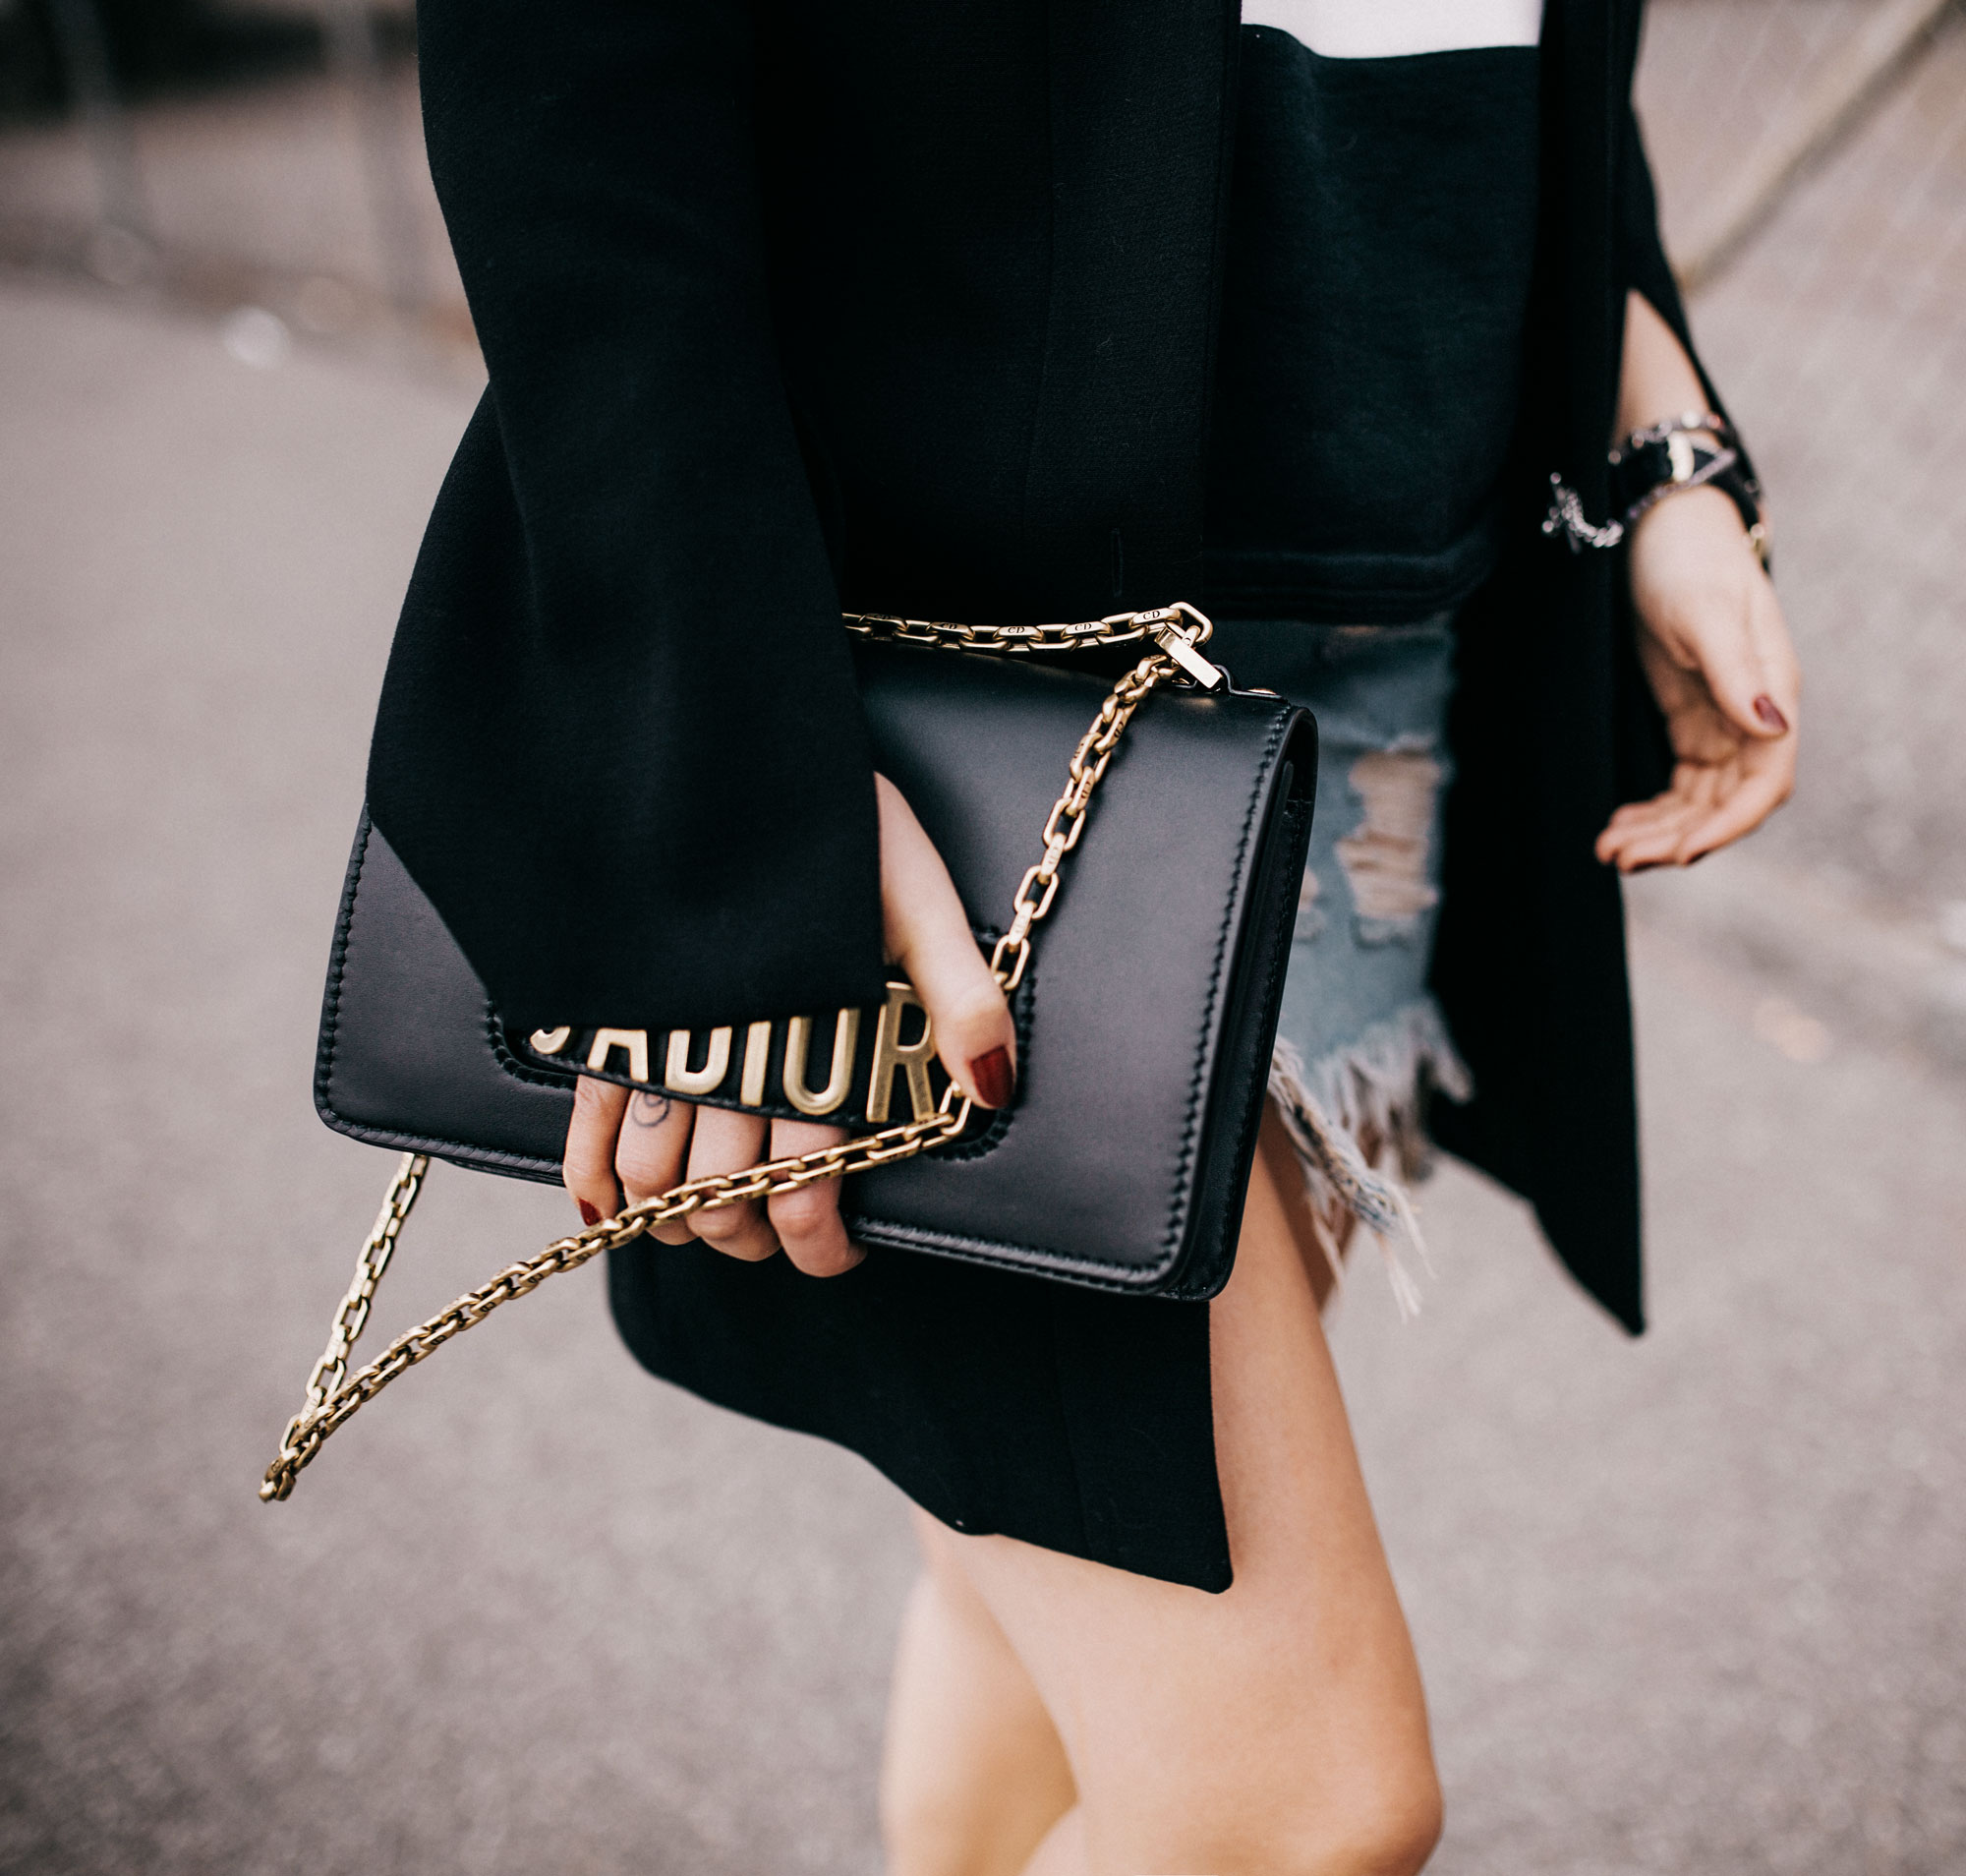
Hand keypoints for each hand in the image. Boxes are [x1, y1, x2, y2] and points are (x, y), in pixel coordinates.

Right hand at [560, 774, 1015, 1275]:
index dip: (820, 1244)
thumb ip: (958, 993)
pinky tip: (605, 1207)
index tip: (837, 1247)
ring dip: (680, 1222)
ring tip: (712, 1219)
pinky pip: (583, 1121)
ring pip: (652, 1182)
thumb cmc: (826, 816)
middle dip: (752, 1235)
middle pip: (722, 1201)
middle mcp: (724, 1054)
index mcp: (806, 1037)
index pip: (805, 1191)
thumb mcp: (914, 891)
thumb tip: (991, 1093)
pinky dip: (590, 1179)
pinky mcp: (602, 1013)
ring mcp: (654, 1038)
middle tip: (779, 1228)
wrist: (713, 740)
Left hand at [1596, 484, 1798, 872]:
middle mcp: (1753, 714)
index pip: (1765, 781)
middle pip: (1726, 802)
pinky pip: (1680, 782)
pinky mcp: (1689, 717)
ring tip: (1606, 849)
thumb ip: (1736, 672)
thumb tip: (1773, 728)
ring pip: (1699, 800)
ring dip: (1659, 831)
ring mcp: (1721, 719)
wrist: (1659, 525)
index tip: (1680, 854)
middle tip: (1616, 857)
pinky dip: (1653, 809)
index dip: (1727, 825)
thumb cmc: (1686, 560)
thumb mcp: (1705, 613)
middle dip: (1677, 837)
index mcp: (1772, 692)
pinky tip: (1617, 824)